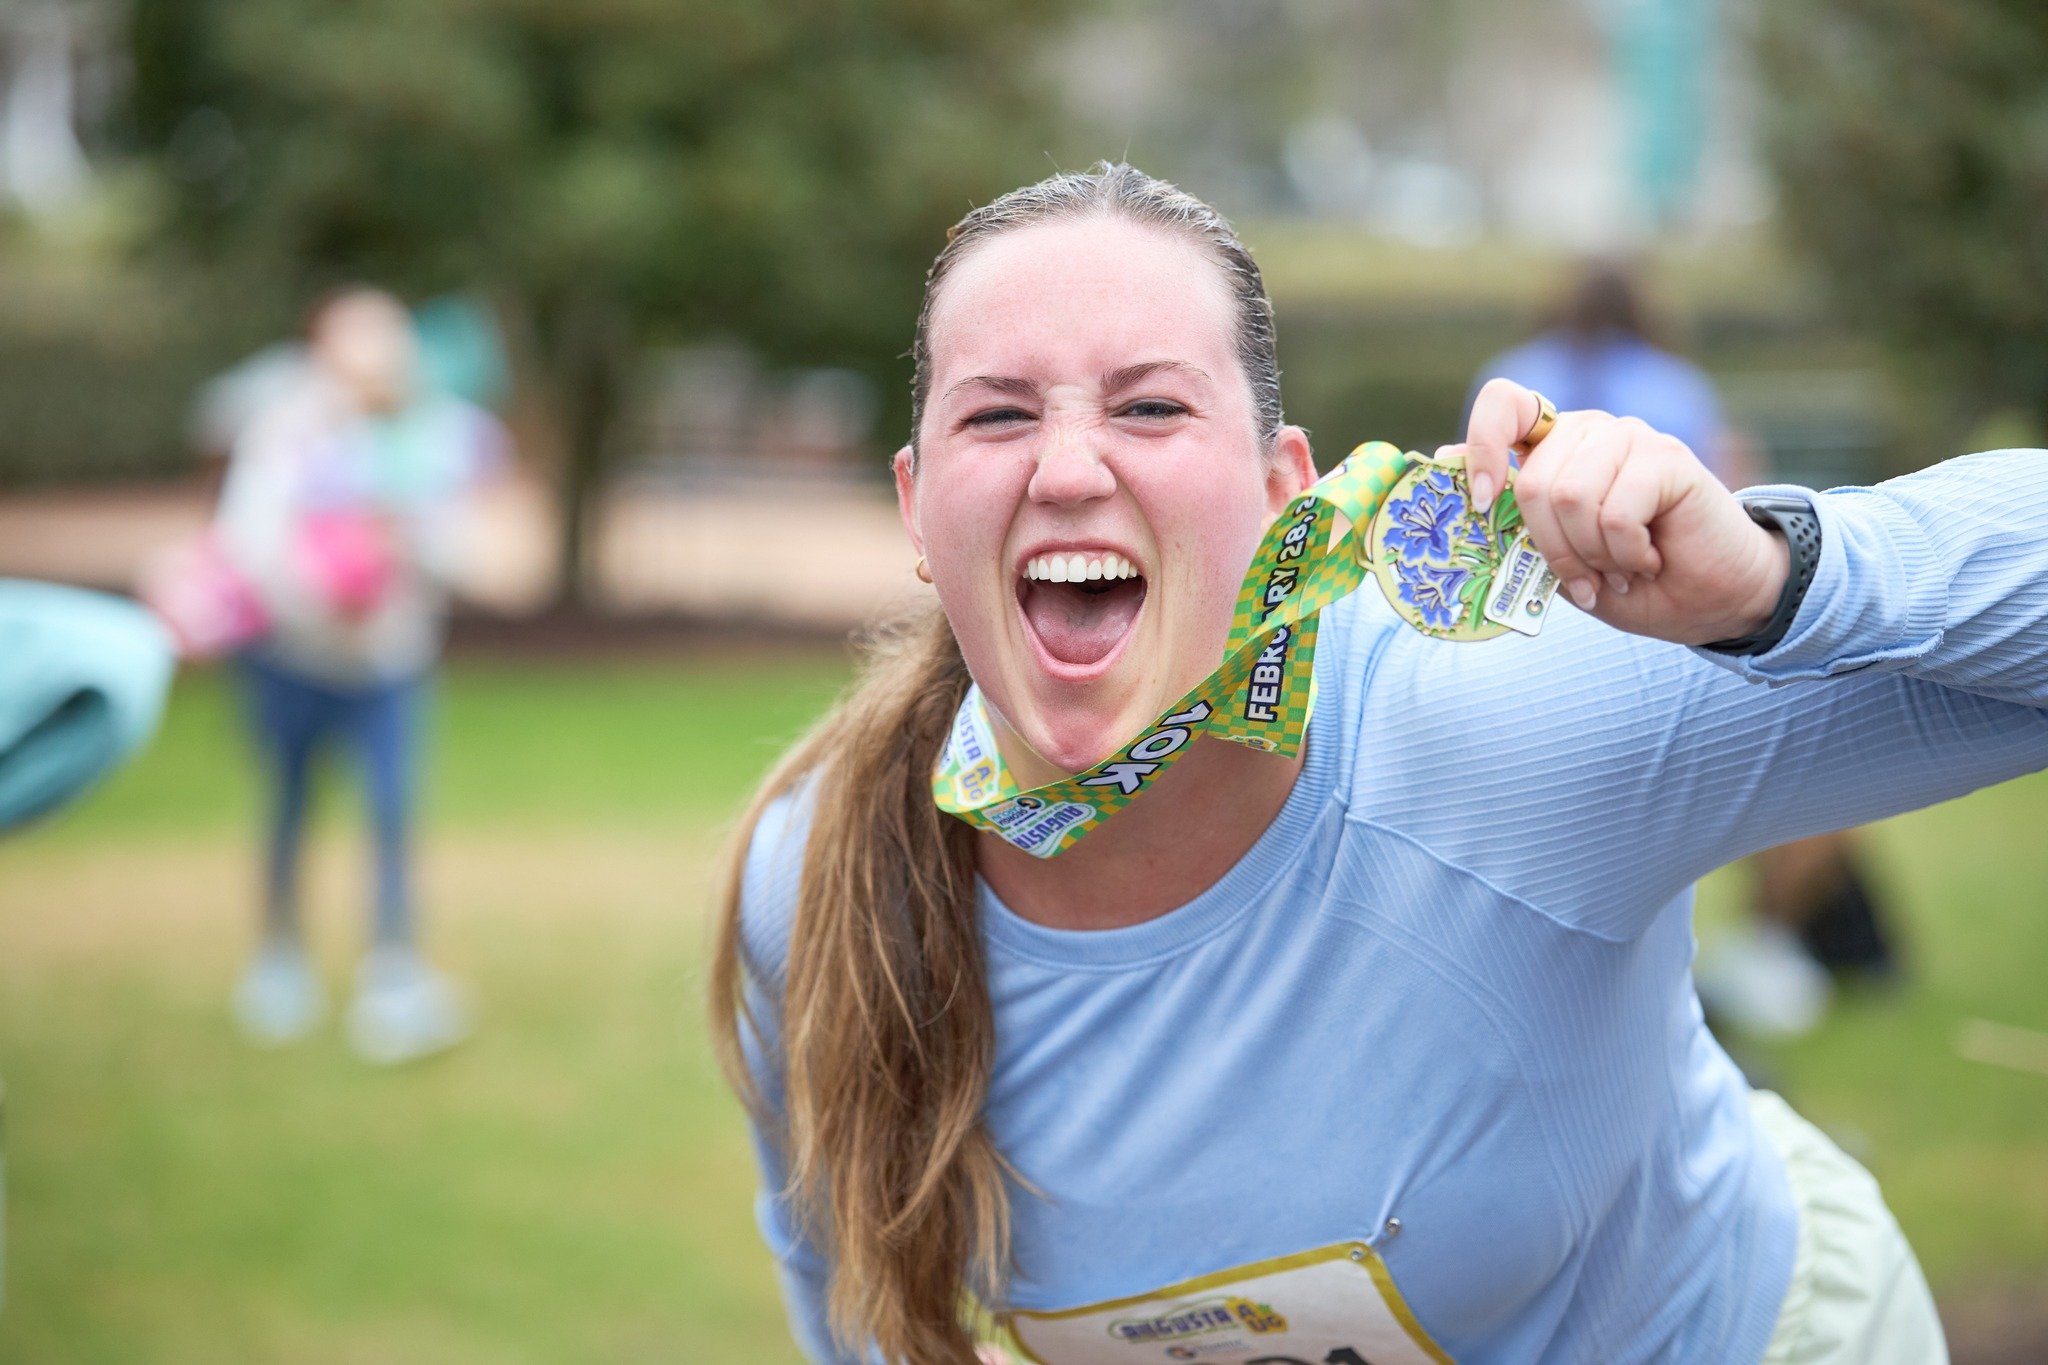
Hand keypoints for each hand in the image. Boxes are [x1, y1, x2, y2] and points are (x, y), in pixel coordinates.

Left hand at [1447, 378, 1790, 645]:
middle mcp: (1587, 430)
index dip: (1482, 446)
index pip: (1502, 404)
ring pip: (1570, 496)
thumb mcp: (1554, 556)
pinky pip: (1615, 511)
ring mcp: (1629, 437)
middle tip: (1585, 579)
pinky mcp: (1668, 457)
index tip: (1483, 502)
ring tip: (1619, 568)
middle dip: (1552, 548)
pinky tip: (1647, 559)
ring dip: (1591, 554)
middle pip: (1532, 480)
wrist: (1707, 599)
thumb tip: (1443, 460)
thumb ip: (1510, 517)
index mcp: (1551, 446)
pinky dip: (1625, 554)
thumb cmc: (1625, 577)